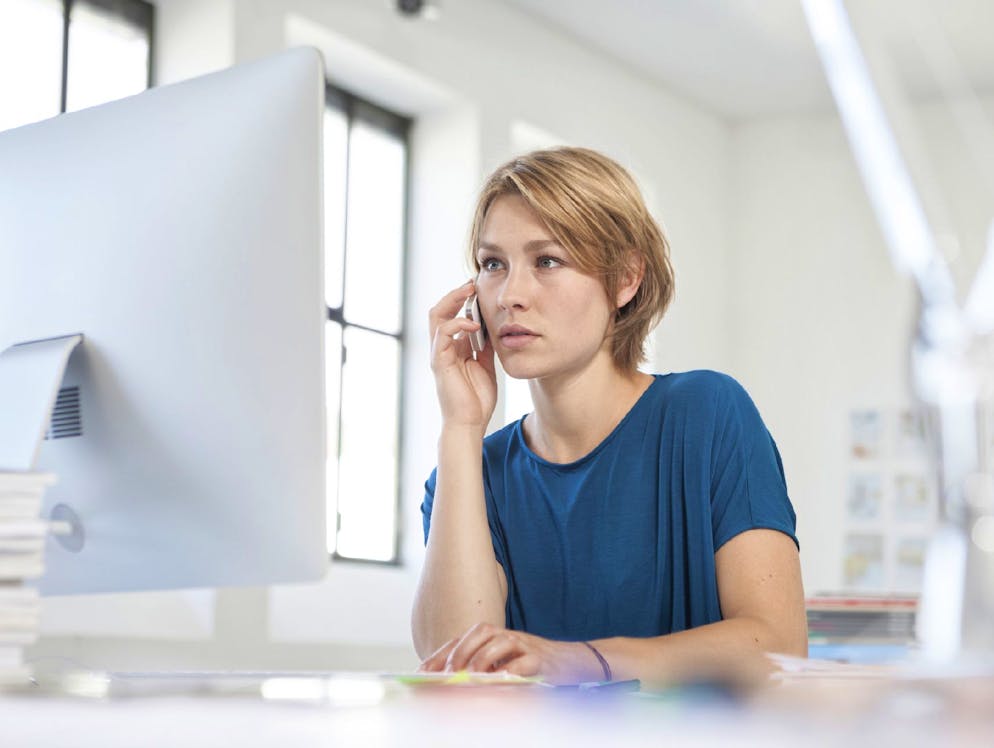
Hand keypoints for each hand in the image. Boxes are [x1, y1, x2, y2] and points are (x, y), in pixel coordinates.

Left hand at [417, 622, 602, 684]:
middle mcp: (508, 636)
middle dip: (460, 652)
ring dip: (482, 658)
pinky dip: (510, 670)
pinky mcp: (541, 658)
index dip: (441, 655)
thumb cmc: (532, 667)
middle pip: (480, 633)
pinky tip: (499, 681)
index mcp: (494, 637)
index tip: (422, 673)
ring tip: (471, 676)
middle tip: (448, 673)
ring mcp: (525, 644)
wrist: (572, 662)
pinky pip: (523, 662)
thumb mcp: (503, 666)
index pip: (462, 639)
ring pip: (499, 642)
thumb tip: (449, 685)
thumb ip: (481, 670)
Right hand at [428, 280, 496, 429]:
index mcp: (453, 346)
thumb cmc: (478, 398)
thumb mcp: (487, 364)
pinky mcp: (439, 362)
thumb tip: (493, 326)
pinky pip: (443, 334)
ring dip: (453, 300)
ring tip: (469, 292)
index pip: (452, 314)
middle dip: (456, 293)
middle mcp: (443, 347)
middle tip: (473, 283)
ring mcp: (439, 353)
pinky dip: (457, 324)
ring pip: (436, 316)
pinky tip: (474, 324)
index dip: (464, 299)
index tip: (480, 287)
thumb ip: (486, 345)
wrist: (471, 422)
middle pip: (440, 309)